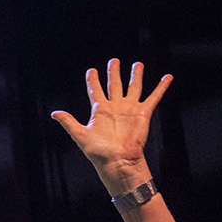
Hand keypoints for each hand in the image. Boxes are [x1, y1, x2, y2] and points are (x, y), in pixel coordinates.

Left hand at [50, 60, 170, 193]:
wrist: (118, 161)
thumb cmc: (98, 152)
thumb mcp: (80, 134)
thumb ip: (68, 122)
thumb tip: (54, 113)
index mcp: (100, 111)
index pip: (95, 90)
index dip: (92, 80)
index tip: (91, 70)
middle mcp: (115, 107)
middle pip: (114, 84)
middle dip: (113, 72)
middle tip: (113, 61)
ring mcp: (130, 109)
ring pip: (133, 87)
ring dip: (136, 75)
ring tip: (138, 64)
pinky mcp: (143, 113)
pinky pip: (154, 97)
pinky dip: (161, 87)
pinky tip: (167, 77)